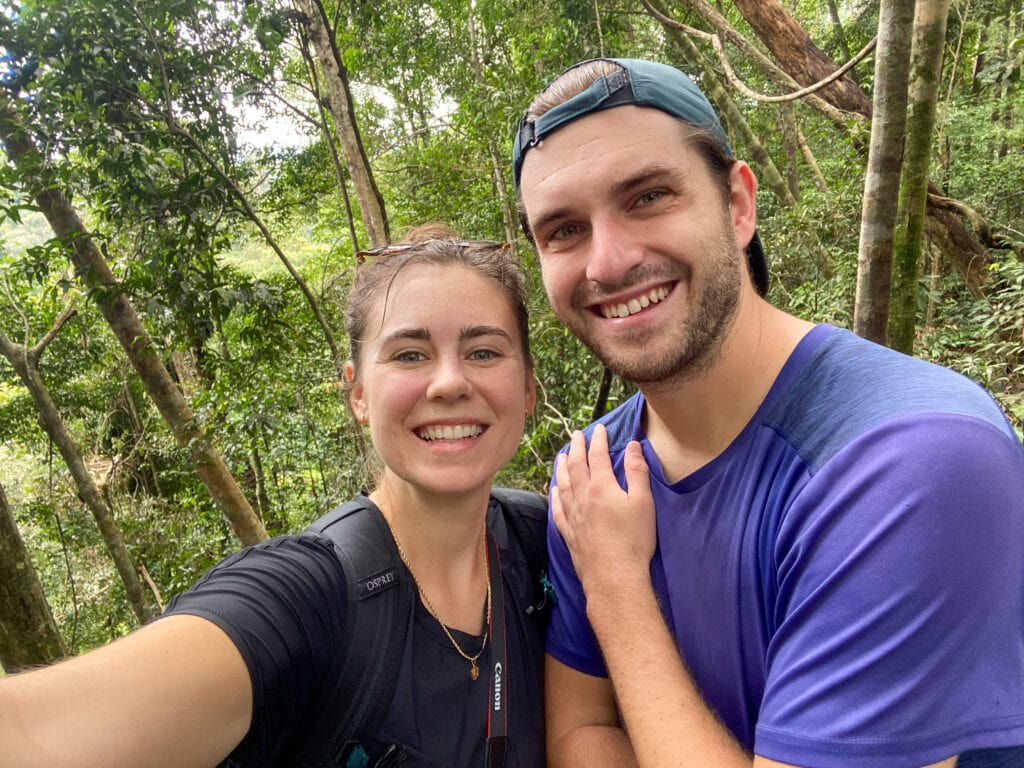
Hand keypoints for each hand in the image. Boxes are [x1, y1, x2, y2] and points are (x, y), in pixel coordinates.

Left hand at [551, 424, 655, 592]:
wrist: (614, 576)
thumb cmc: (633, 540)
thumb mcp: (644, 502)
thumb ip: (637, 472)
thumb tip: (632, 446)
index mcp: (601, 487)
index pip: (597, 456)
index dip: (598, 440)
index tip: (599, 428)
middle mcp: (582, 497)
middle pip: (575, 466)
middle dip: (576, 447)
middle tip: (576, 434)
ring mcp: (572, 515)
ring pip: (563, 484)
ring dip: (562, 467)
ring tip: (561, 456)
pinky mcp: (568, 532)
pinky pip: (557, 507)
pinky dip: (555, 494)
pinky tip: (554, 490)